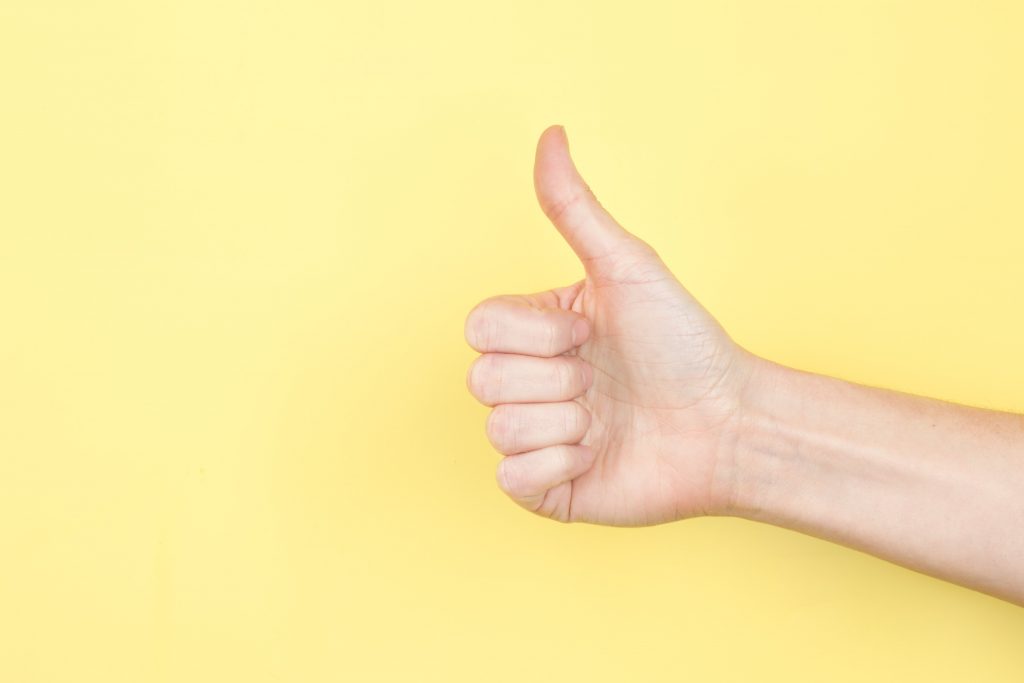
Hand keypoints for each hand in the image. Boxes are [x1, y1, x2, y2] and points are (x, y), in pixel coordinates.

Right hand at [465, 125, 759, 524]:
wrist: (729, 425)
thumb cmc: (686, 345)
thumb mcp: (628, 268)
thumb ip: (576, 209)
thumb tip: (550, 133)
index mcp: (537, 332)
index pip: (480, 327)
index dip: (537, 334)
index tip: (590, 334)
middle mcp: (529, 381)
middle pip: (484, 379)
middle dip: (558, 380)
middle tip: (604, 383)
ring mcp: (535, 436)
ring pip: (499, 428)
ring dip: (565, 424)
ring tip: (606, 423)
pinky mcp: (546, 489)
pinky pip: (513, 478)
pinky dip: (560, 467)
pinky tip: (597, 457)